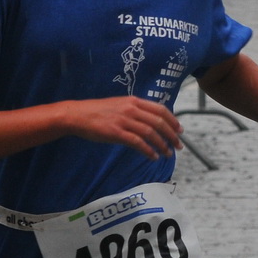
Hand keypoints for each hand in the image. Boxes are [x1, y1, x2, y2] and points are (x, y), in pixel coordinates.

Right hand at [64, 97, 183, 159]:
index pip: (160, 109)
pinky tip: (153, 156)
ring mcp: (124, 121)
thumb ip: (135, 110)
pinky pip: (138, 143)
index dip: (173, 120)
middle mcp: (131, 109)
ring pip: (151, 133)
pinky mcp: (116, 133)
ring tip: (167, 153)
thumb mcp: (120, 104)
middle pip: (159, 122)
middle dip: (172, 135)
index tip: (179, 130)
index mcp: (134, 101)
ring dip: (162, 145)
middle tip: (178, 145)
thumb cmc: (97, 111)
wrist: (78, 115)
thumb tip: (151, 120)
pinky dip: (148, 150)